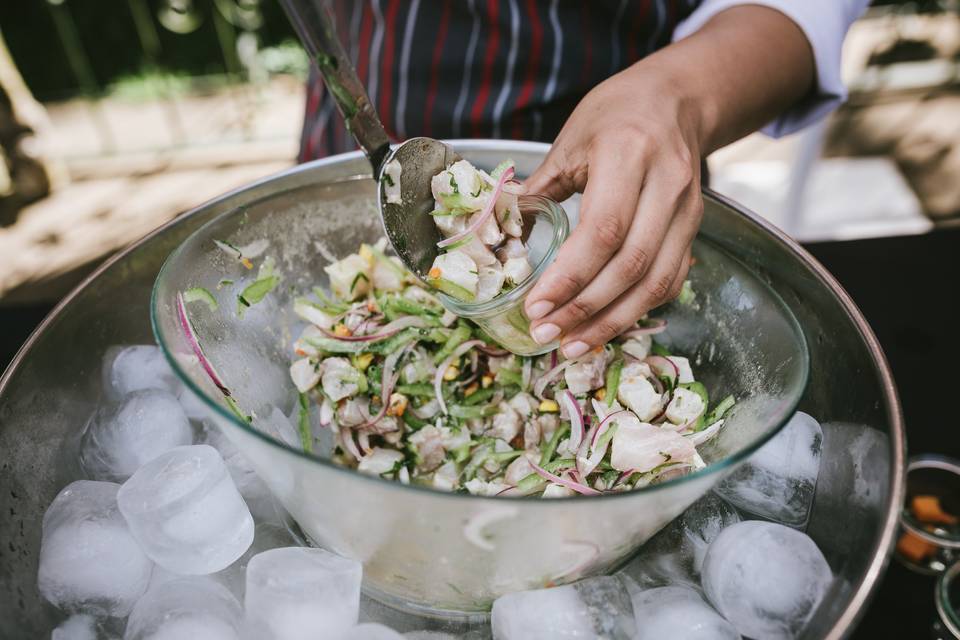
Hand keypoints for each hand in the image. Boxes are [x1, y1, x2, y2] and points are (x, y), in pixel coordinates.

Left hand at [522, 5, 815, 358]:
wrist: (678, 100)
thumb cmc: (617, 115)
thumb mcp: (571, 140)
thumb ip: (541, 189)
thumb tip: (503, 235)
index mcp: (628, 154)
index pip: (602, 230)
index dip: (569, 276)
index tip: (536, 305)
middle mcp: (665, 185)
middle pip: (630, 264)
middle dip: (585, 308)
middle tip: (547, 332)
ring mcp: (686, 210)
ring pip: (655, 282)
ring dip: (612, 321)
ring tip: (572, 345)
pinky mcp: (693, 229)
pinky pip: (669, 281)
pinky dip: (637, 310)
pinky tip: (605, 327)